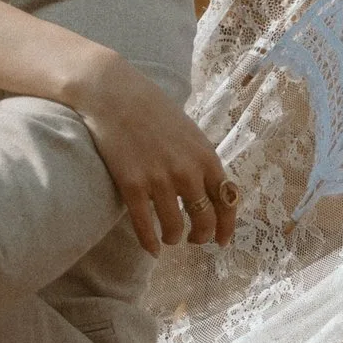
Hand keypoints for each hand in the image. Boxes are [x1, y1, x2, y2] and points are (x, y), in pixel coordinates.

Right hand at [76, 70, 238, 254]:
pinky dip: (149, 242)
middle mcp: (188, 172)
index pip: (228, 203)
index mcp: (207, 158)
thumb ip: (202, 162)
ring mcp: (159, 180)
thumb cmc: (153, 110)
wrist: (115, 94)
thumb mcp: (190, 134)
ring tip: (168, 238)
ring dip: (174, 238)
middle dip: (201, 237)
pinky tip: (151, 247)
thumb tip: (213, 192)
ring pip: (175, 229)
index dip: (226, 228)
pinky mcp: (132, 185)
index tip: (221, 241)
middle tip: (192, 239)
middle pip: (205, 221)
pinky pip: (145, 226)